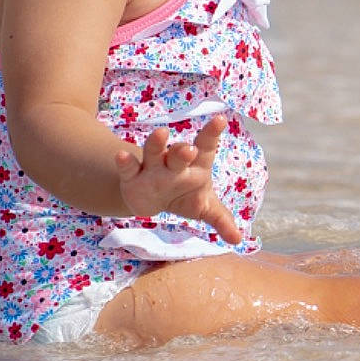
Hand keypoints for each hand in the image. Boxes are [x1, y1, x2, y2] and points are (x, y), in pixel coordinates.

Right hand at [114, 116, 243, 244]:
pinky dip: (126, 162)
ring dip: (157, 144)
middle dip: (183, 151)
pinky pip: (129, 167)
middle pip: (179, 152)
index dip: (212, 133)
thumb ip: (221, 220)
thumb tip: (238, 240)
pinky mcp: (133, 177)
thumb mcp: (205, 208)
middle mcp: (174, 163)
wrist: (155, 202)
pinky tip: (121, 155)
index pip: (206, 146)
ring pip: (154, 152)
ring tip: (161, 133)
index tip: (220, 120)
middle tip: (189, 149)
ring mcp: (153, 168)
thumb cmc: (186, 197)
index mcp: (196, 166)